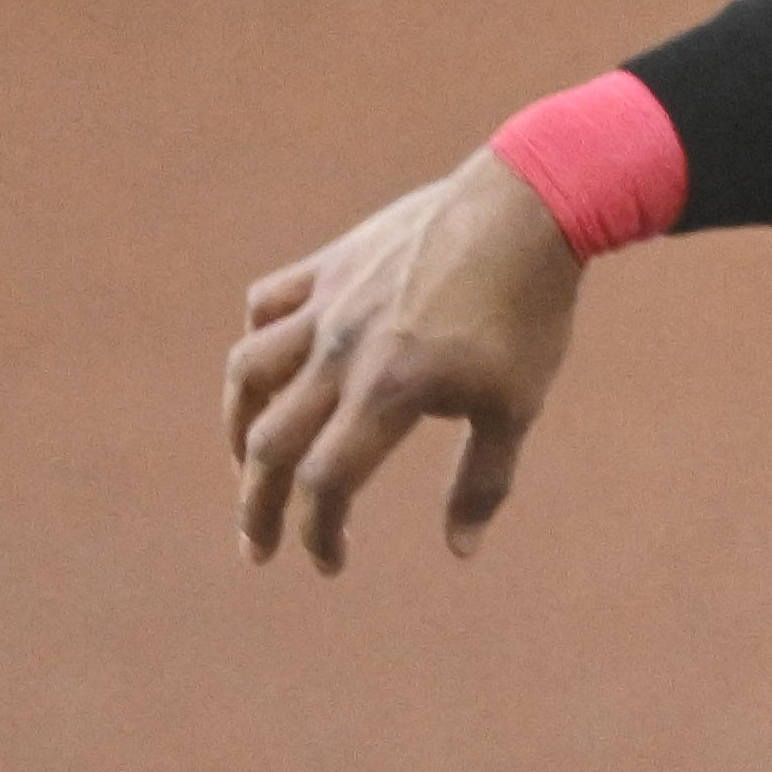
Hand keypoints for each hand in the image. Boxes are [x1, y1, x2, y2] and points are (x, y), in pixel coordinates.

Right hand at [229, 147, 585, 570]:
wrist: (528, 208)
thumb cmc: (531, 313)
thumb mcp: (517, 407)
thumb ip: (483, 482)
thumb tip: (462, 551)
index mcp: (389, 391)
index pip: (327, 481)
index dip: (319, 533)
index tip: (331, 563)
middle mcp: (342, 350)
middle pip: (270, 442)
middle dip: (257, 506)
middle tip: (256, 549)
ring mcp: (328, 303)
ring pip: (249, 372)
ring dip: (239, 426)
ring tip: (249, 464)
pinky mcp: (328, 266)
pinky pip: (268, 306)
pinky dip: (259, 342)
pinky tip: (271, 369)